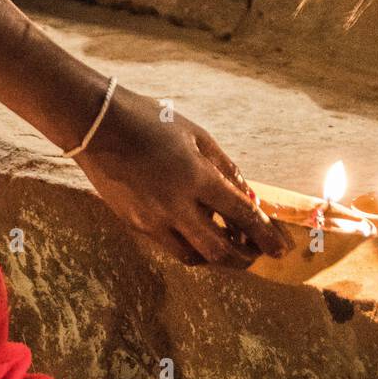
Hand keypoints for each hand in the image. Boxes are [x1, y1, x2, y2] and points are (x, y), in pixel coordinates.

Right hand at [76, 84, 293, 266]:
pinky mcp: (135, 224)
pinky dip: (191, 247)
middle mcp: (176, 205)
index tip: (280, 248)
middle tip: (257, 255)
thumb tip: (247, 194)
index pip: (241, 216)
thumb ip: (224, 167)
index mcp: (196, 177)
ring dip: (217, 257)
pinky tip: (198, 234)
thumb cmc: (151, 121)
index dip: (265, 235)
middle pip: (219, 249)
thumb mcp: (196, 135)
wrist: (97, 126)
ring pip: (194, 256)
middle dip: (244, 258)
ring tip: (229, 246)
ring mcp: (152, 219)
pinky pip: (170, 246)